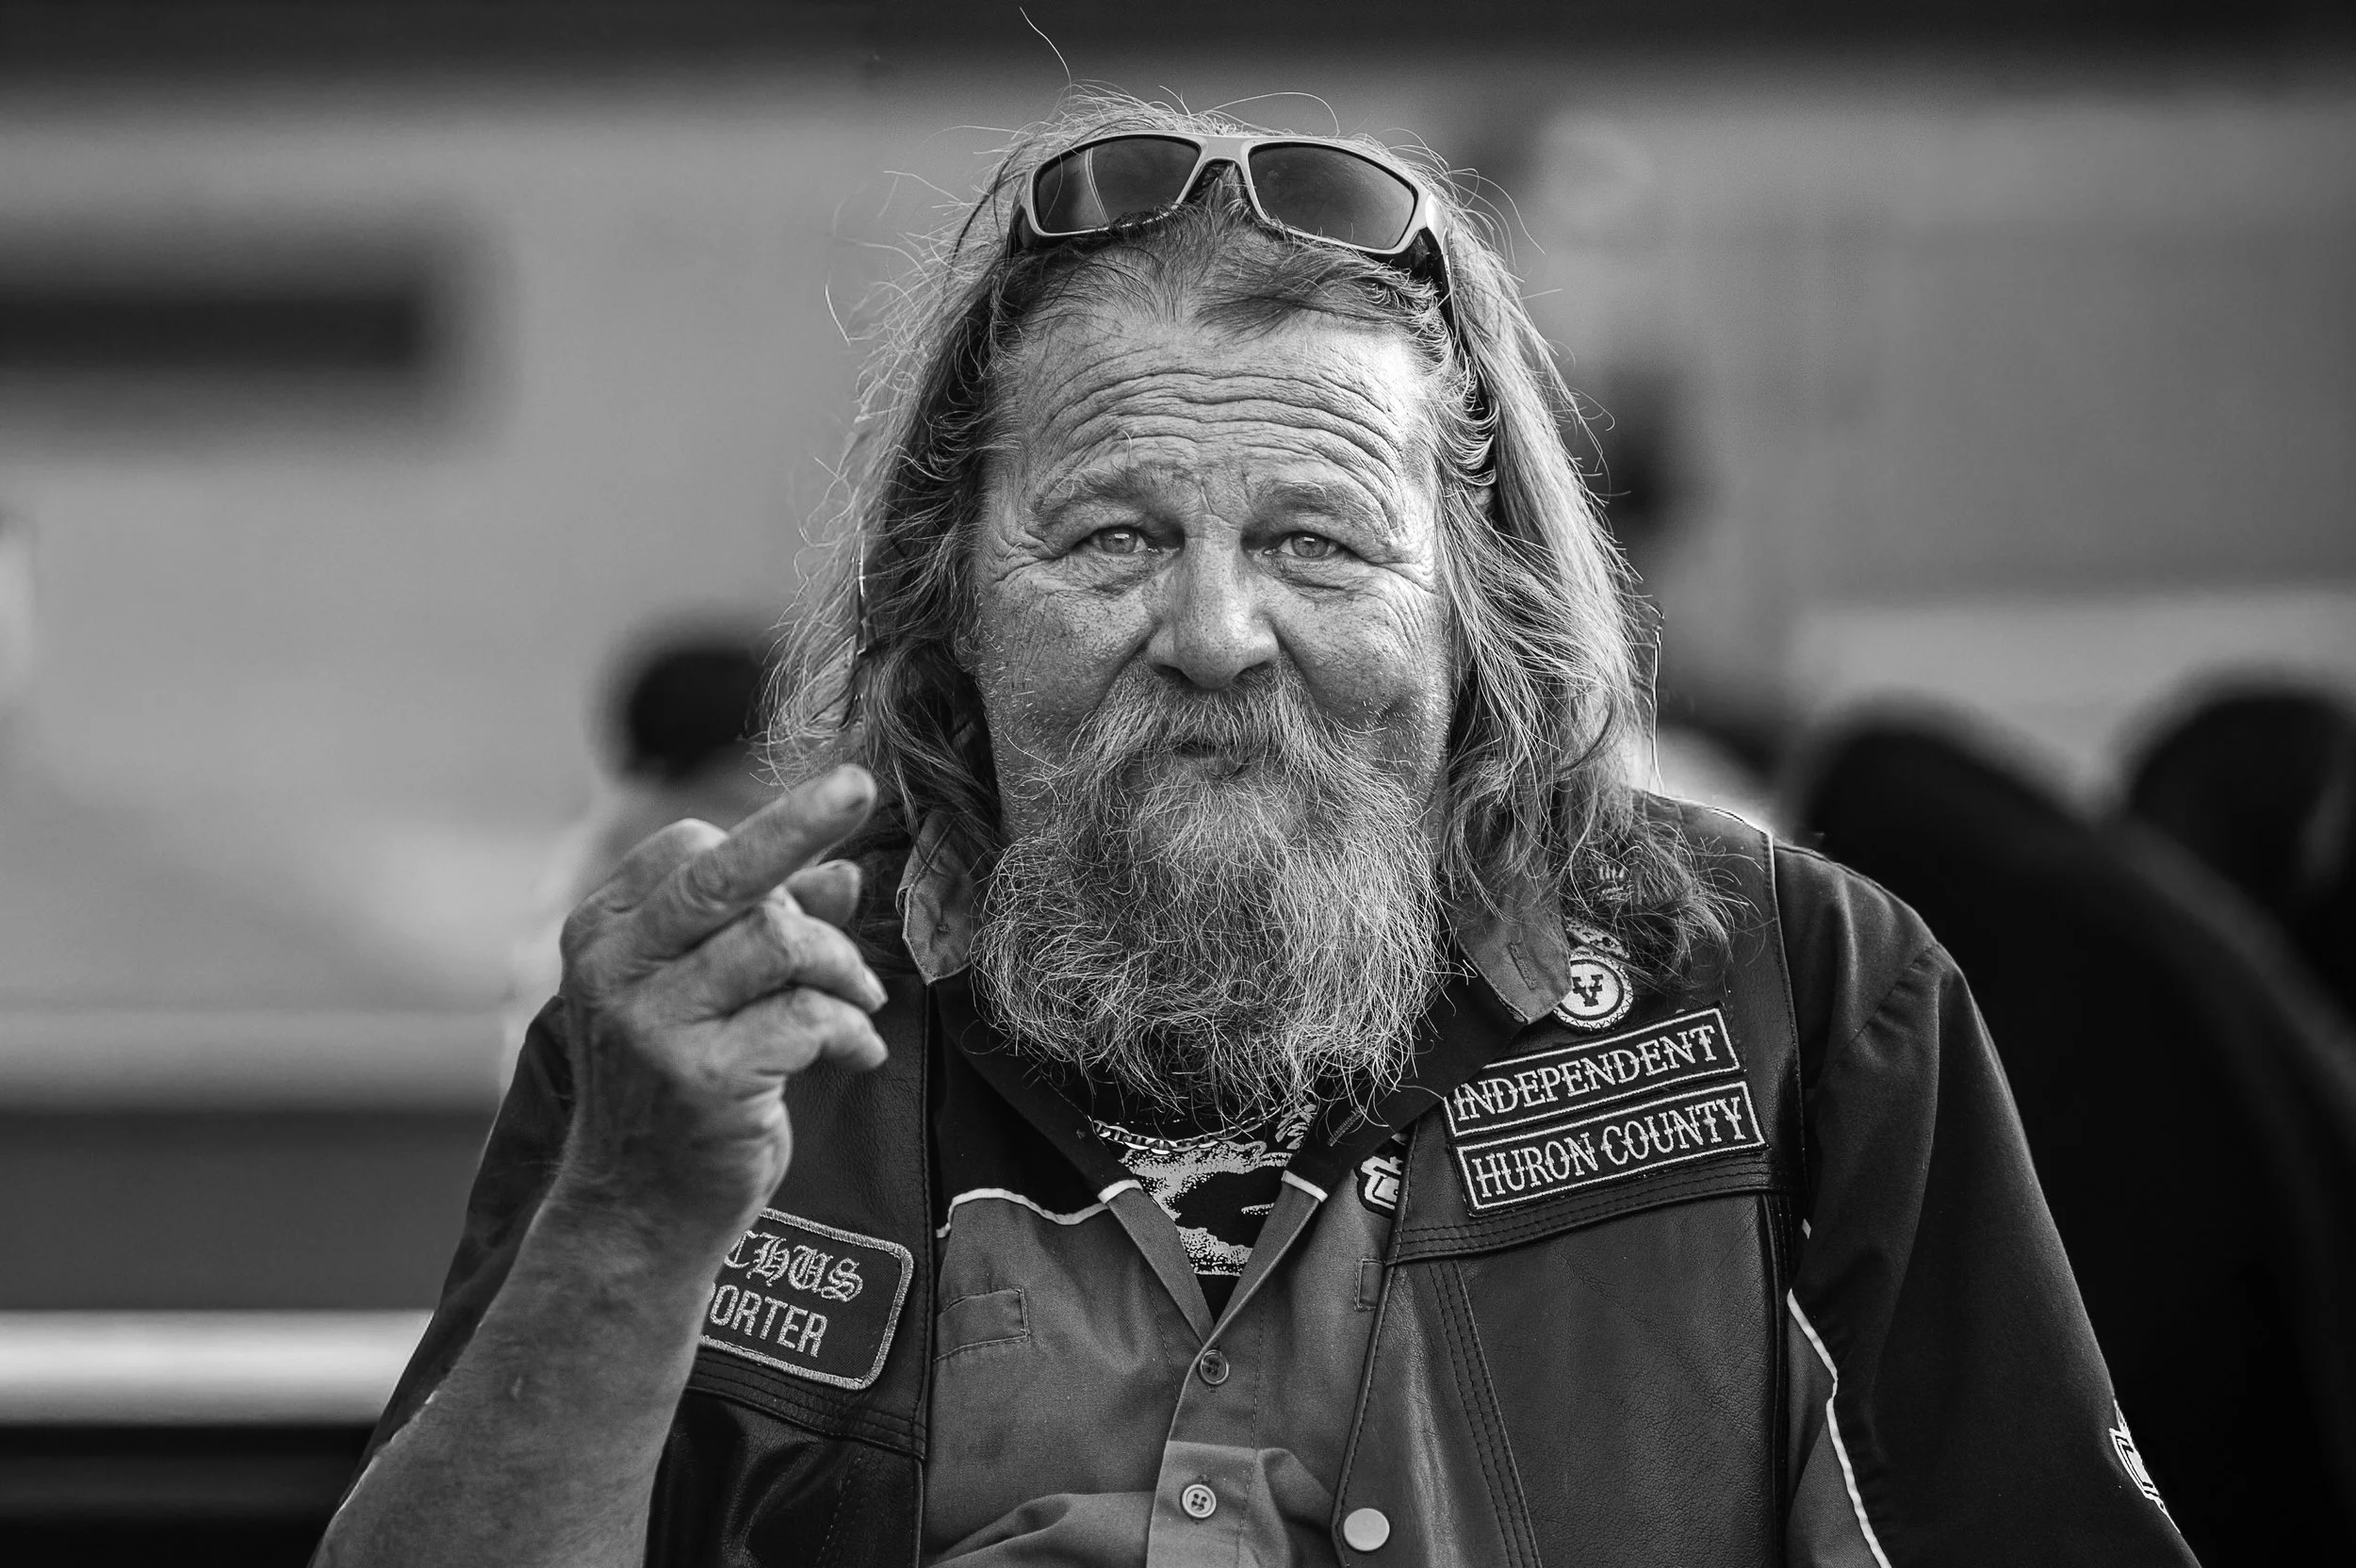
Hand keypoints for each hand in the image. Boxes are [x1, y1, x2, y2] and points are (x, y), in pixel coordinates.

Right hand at [549, 765, 887, 1245]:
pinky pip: (809, 1016)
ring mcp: (654, 1026)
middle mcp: (614, 970)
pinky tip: (854, 1054)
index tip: (802, 888)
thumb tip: (844, 873)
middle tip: (857, 785)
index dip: (763, 851)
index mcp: (602, 934)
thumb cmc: (678, 1094)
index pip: (687, 847)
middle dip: (799, 821)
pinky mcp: (705, 1079)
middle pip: (723, 872)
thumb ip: (767, 930)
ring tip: (860, 1001)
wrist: (637, 1215)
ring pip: (778, 940)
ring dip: (842, 966)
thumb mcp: (709, 998)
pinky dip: (850, 1029)